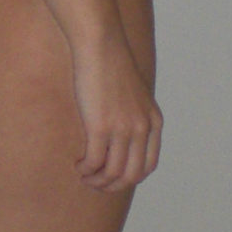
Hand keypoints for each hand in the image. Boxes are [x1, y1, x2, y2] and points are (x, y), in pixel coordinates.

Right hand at [71, 33, 161, 192]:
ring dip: (97, 181)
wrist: (101, 46)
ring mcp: (122, 129)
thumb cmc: (112, 64)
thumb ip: (133, 112)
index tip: (113, 176)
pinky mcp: (100, 126)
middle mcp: (142, 129)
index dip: (130, 177)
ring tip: (84, 176)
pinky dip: (86, 170)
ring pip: (113, 172)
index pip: (148, 165)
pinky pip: (95, 161)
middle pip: (132, 175)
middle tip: (96, 184)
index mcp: (153, 122)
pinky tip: (78, 166)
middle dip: (113, 185)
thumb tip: (121, 128)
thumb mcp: (134, 92)